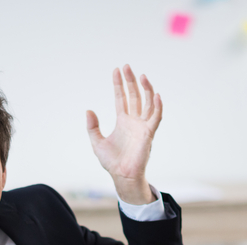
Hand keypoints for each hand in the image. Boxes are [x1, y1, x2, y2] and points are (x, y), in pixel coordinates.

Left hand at [86, 65, 162, 204]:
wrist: (122, 176)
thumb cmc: (112, 161)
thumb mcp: (97, 142)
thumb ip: (92, 126)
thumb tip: (88, 110)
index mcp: (123, 121)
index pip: (122, 98)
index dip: (119, 84)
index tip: (117, 70)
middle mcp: (134, 121)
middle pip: (135, 96)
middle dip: (131, 81)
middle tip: (127, 66)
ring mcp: (143, 126)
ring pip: (148, 103)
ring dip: (146, 89)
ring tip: (141, 75)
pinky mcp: (149, 134)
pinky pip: (155, 118)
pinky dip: (157, 106)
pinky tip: (156, 95)